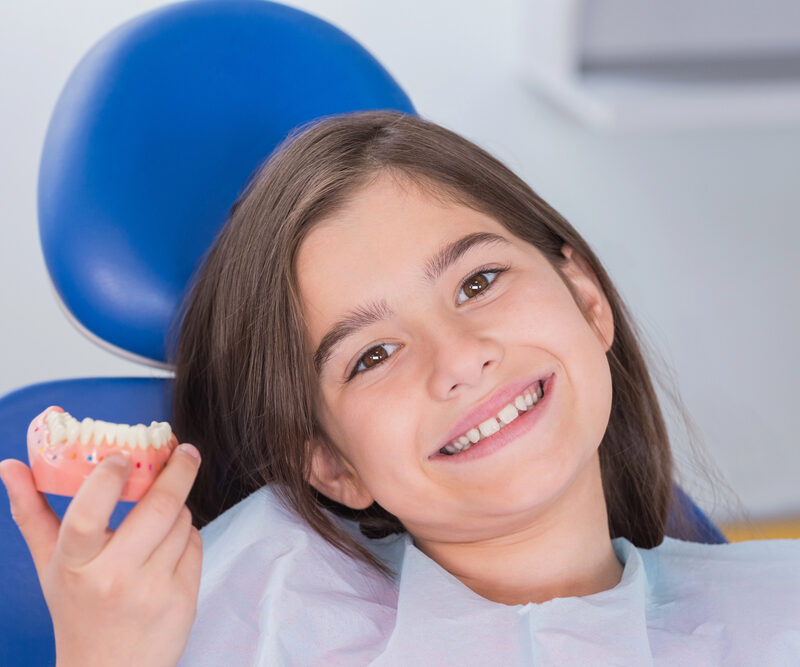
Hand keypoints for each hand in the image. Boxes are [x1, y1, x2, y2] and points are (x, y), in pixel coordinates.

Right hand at [0, 443, 203, 666]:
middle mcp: (114, 578)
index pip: (88, 513)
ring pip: (182, 521)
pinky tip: (170, 544)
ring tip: (164, 510)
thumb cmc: (78, 610)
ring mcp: (152, 590)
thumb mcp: (50, 564)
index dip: (108, 478)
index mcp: (76, 565)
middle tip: (184, 451)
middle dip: (178, 471)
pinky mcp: (183, 599)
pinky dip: (187, 534)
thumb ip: (32, 512)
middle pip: (159, 507)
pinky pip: (195, 544)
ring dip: (179, 506)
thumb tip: (9, 466)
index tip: (123, 456)